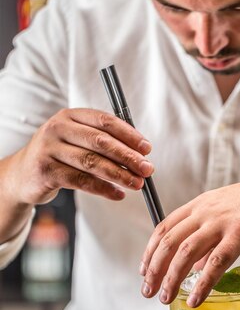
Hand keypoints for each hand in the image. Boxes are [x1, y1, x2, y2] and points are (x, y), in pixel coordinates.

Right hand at [9, 108, 153, 205]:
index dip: (129, 134)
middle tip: (147, 169)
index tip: (147, 148)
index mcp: (70, 115)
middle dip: (128, 156)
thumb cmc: (59, 155)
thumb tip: (140, 154)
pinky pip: (81, 181)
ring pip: (92, 162)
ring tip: (137, 183)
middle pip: (100, 141)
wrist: (23, 174)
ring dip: (119, 175)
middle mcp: (58, 128)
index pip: (105, 121)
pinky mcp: (46, 171)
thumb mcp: (77, 140)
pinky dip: (103, 189)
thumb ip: (104, 141)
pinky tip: (117, 194)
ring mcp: (50, 149)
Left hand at [140, 169, 239, 306]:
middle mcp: (205, 212)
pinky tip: (195, 299)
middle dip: (154, 269)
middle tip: (147, 291)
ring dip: (172, 278)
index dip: (150, 251)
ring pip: (186, 253)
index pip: (164, 228)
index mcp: (199, 205)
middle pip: (169, 242)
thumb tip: (192, 266)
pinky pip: (216, 262)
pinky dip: (202, 283)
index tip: (143, 271)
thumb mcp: (226, 215)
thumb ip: (207, 237)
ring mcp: (222, 222)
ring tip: (166, 298)